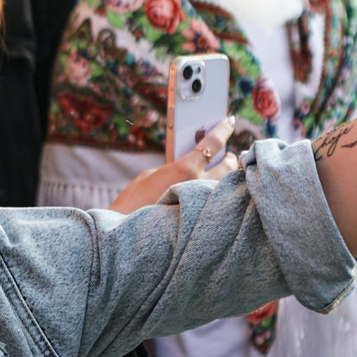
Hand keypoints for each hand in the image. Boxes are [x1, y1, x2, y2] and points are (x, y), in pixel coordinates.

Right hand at [111, 118, 234, 214]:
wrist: (127, 236)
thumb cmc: (133, 203)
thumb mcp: (149, 176)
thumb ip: (172, 167)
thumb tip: (188, 167)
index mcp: (185, 168)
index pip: (213, 143)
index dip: (223, 129)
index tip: (229, 120)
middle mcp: (199, 185)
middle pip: (229, 165)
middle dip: (229, 157)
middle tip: (227, 155)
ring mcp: (203, 204)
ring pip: (228, 185)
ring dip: (228, 177)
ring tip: (223, 174)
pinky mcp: (202, 220)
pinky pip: (219, 203)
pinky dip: (219, 196)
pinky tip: (216, 196)